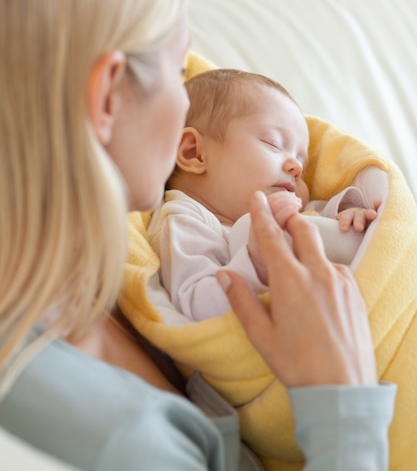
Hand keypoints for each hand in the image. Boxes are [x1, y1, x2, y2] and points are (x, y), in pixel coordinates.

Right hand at [217, 191, 376, 387]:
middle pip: (303, 229)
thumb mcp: (261, 335)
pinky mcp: (355, 292)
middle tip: (280, 216)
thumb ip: (241, 300)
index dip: (262, 214)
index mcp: (289, 280)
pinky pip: (337, 269)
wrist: (342, 388)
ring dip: (307, 247)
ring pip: (321, 250)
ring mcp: (340, 280)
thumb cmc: (297, 364)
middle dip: (289, 217)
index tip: (258, 196)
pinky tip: (318, 288)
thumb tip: (224, 275)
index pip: (271, 237)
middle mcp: (317, 272)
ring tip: (297, 264)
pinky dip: (323, 268)